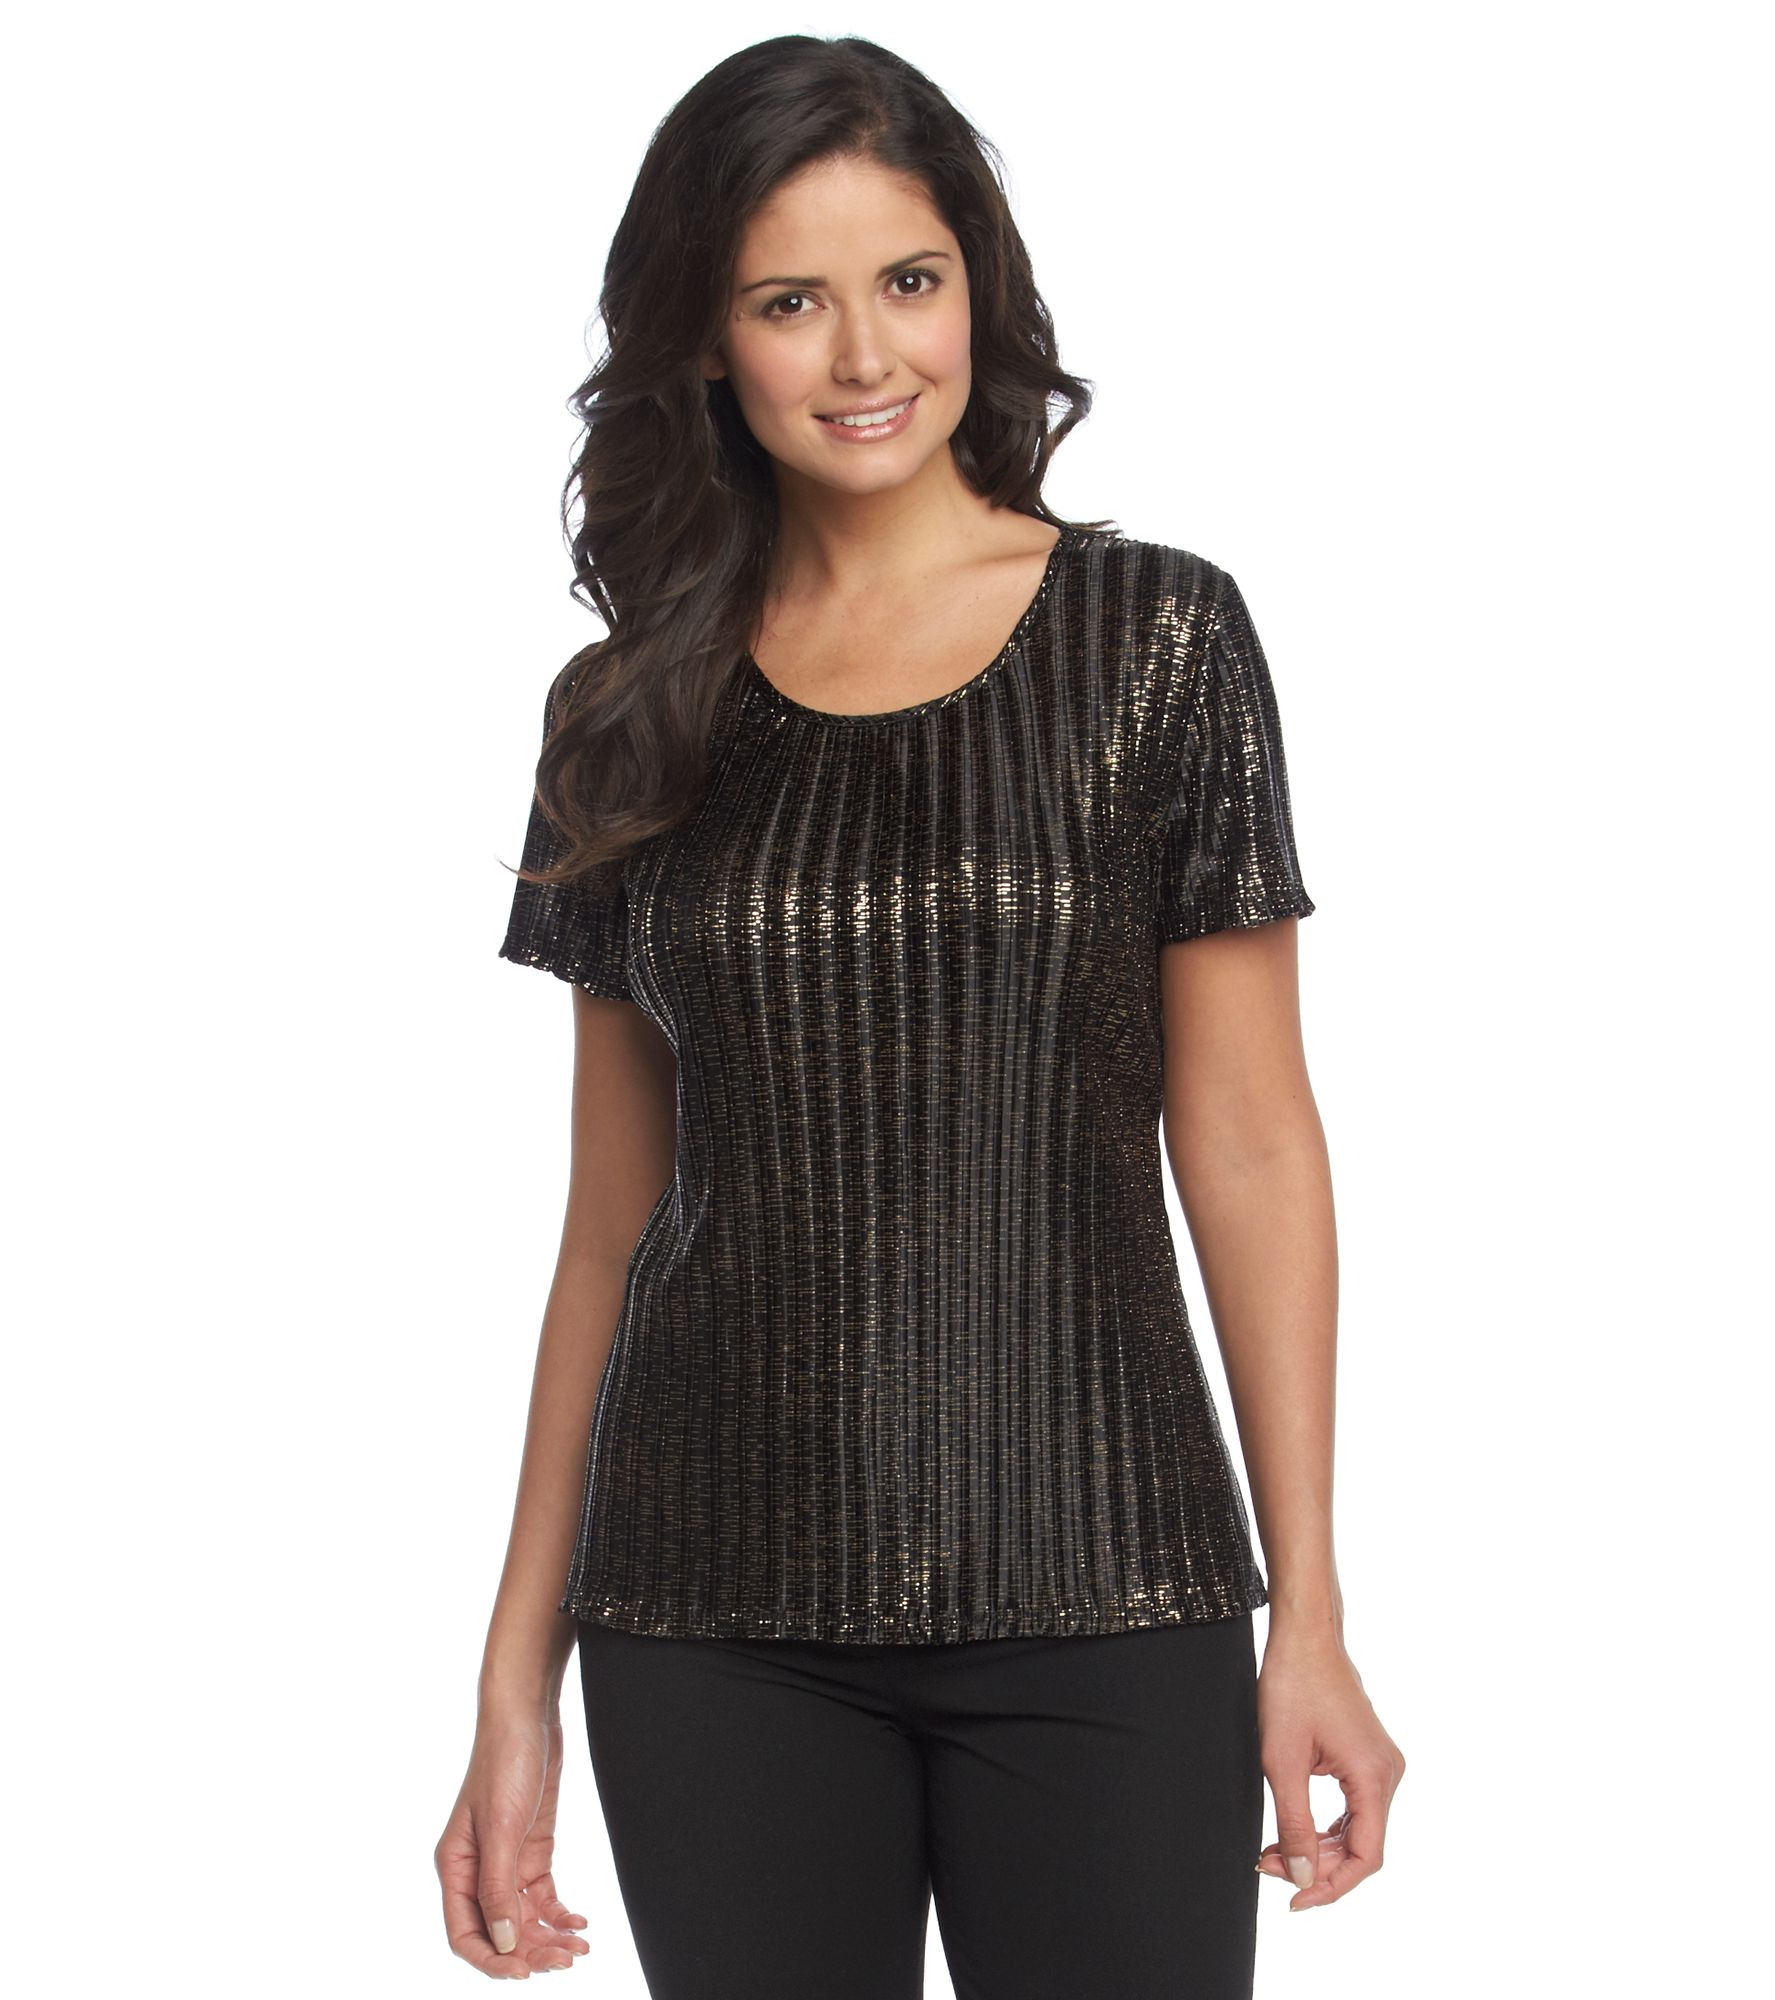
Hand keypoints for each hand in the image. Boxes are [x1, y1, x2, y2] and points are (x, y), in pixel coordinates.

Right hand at [435, 1706, 590, 1977]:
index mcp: (455, 1868)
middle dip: (530, 1950)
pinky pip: (542, 1896)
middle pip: (500, 1931)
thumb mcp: (500, 1829)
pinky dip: (558, 1912)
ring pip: (524, 1917)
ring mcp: (506, 1861)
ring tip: (579, 1947)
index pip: (465, 1934)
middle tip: (565, 1960)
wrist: (528, 1718)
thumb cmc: (504, 1763)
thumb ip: (498, 1887)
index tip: (523, 1973)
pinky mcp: (531, 1850)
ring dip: (549, 1936)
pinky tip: (578, 1921)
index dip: (491, 1960)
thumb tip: (503, 1942)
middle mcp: (477, 1871)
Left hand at [1254, 1627, 1404, 1910]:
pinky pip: (1354, 1807)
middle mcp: (1388, 1773)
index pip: (1366, 1857)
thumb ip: (1294, 1824)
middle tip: (1268, 1867)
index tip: (1294, 1901)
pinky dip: (1325, 1825)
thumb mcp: (1281, 1760)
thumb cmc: (1293, 1686)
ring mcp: (1380, 1764)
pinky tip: (1294, 1831)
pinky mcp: (1367, 1756)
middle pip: (1362, 1846)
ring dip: (1319, 1848)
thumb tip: (1304, 1878)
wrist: (1304, 1635)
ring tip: (1274, 1853)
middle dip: (1317, 1866)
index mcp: (1374, 1776)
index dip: (1332, 1887)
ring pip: (1357, 1829)